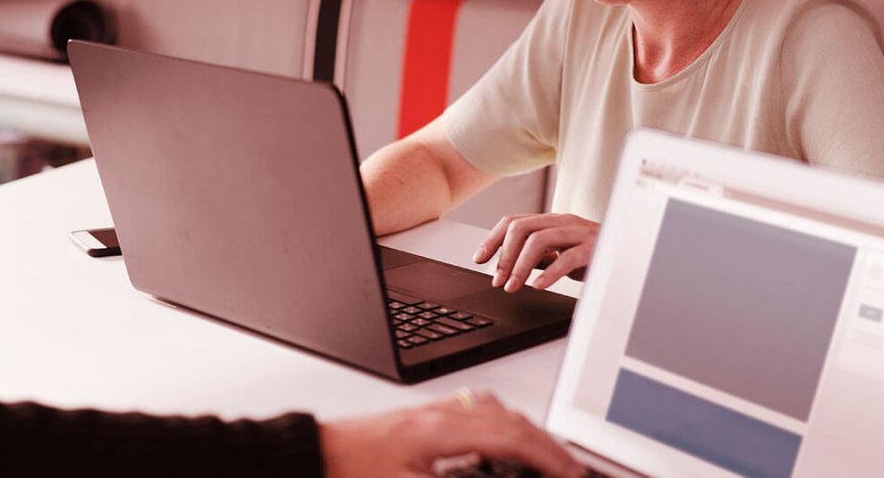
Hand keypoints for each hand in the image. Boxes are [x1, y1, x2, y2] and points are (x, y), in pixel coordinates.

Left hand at [319, 390, 584, 477]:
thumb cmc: (349, 470)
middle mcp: (440, 414)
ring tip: (543, 456)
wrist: (313, 455)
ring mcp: (431, 413)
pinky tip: (498, 444)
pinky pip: (475, 413)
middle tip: (568, 468)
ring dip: (524, 432)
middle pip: (509, 418)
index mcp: (441, 430)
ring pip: (494, 411)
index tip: (570, 472)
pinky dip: (500, 426)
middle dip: (546, 443)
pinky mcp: (422, 420)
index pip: (511, 436)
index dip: (548, 455)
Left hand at [473, 213, 599, 291]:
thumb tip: (509, 267)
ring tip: (512, 287)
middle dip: (504, 255)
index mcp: (551, 221)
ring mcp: (578, 233)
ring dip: (520, 265)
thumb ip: (538, 257)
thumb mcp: (560, 254)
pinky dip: (550, 273)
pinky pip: (568, 258)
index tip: (479, 259)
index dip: (492, 239)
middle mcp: (562, 222)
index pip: (513, 222)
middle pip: (521, 227)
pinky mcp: (593, 249)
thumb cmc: (594, 255)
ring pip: (539, 239)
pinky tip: (539, 285)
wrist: (630, 253)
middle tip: (498, 280)